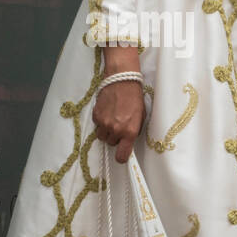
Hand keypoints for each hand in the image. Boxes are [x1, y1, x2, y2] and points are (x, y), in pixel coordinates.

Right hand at [92, 49, 144, 163]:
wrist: (122, 80)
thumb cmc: (134, 97)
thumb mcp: (141, 116)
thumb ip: (134, 130)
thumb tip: (128, 140)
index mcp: (129, 131)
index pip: (122, 155)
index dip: (121, 156)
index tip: (122, 154)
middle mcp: (115, 130)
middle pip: (111, 144)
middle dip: (115, 138)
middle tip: (120, 126)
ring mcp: (104, 123)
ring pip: (102, 136)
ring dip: (106, 131)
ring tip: (113, 119)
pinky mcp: (96, 115)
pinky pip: (97, 126)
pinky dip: (101, 121)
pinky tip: (108, 111)